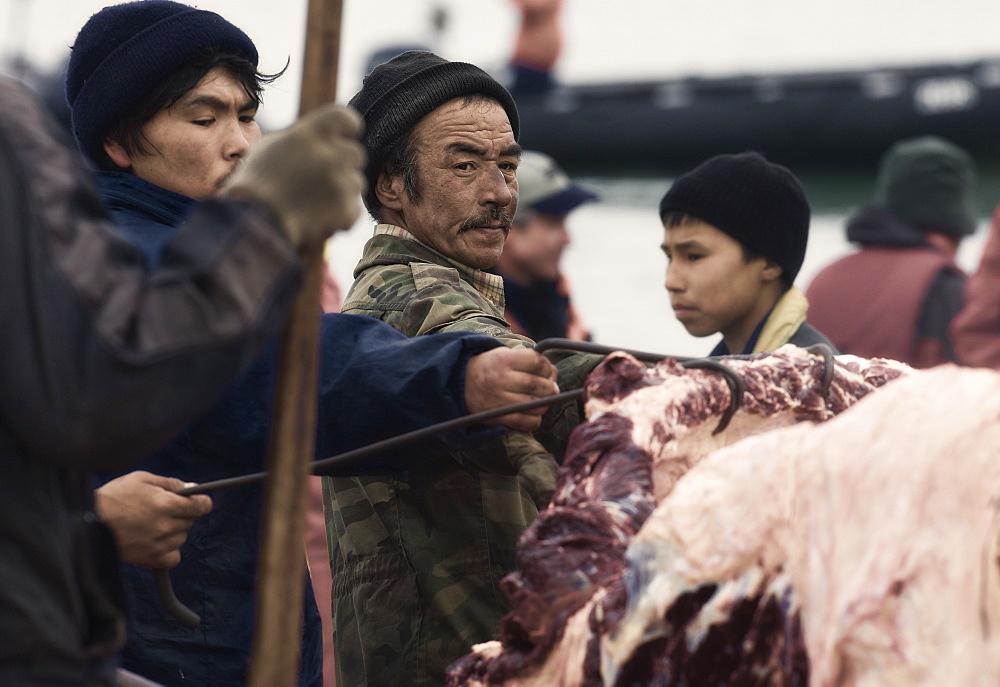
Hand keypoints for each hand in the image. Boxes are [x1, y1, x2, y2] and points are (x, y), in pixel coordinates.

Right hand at [95, 471, 211, 568]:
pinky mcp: (150, 559)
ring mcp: (158, 544)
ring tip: (153, 525)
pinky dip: (169, 551)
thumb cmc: (113, 497)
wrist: (87, 522)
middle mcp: (164, 525)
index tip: (199, 501)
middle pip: (191, 521)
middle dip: (183, 514)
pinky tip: (156, 542)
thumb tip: (192, 488)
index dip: (202, 502)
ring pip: (182, 538)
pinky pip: (173, 557)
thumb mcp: (142, 479)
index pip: (201, 506)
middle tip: (164, 510)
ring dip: (174, 531)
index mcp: (165, 503)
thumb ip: (170, 483)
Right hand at [223, 103, 365, 247]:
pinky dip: (340, 216)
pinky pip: (353, 209)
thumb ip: (301, 138)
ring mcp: (341, 182)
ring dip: (341, 191)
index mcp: (311, 134)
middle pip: (356, 153)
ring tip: (313, 201)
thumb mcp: (270, 147)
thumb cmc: (255, 184)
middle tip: (320, 179)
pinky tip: (317, 218)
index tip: (340, 139)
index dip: (346, 130)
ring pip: (356, 182)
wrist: (254, 223)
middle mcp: (330, 154)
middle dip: (343, 165)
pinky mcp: (346, 209)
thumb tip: (317, 137)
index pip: (347, 119)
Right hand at [464, 347, 559, 431]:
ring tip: (541, 400)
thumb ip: (529, 360)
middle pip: (538, 384)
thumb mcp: (504, 355)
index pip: (537, 362)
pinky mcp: (498, 417)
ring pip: (535, 405)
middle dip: (551, 388)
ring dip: (544, 404)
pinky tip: (533, 414)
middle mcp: (500, 379)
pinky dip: (535, 420)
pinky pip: (525, 422)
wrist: (461, 384)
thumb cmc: (490, 368)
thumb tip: (554, 373)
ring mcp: (499, 400)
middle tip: (550, 389)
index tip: (547, 371)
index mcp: (503, 360)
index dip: (548, 367)